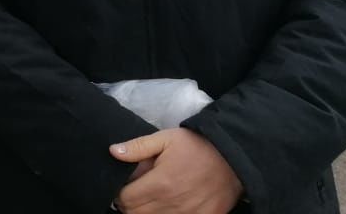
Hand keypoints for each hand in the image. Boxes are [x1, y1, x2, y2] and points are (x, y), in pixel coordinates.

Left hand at [109, 128, 241, 212]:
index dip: (119, 194)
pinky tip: (166, 206)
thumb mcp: (165, 138)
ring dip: (145, 212)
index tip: (122, 187)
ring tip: (148, 199)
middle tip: (133, 194)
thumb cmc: (196, 147)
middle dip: (129, 204)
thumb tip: (113, 152)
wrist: (232, 158)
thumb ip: (138, 147)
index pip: (126, 199)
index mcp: (160, 183)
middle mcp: (172, 204)